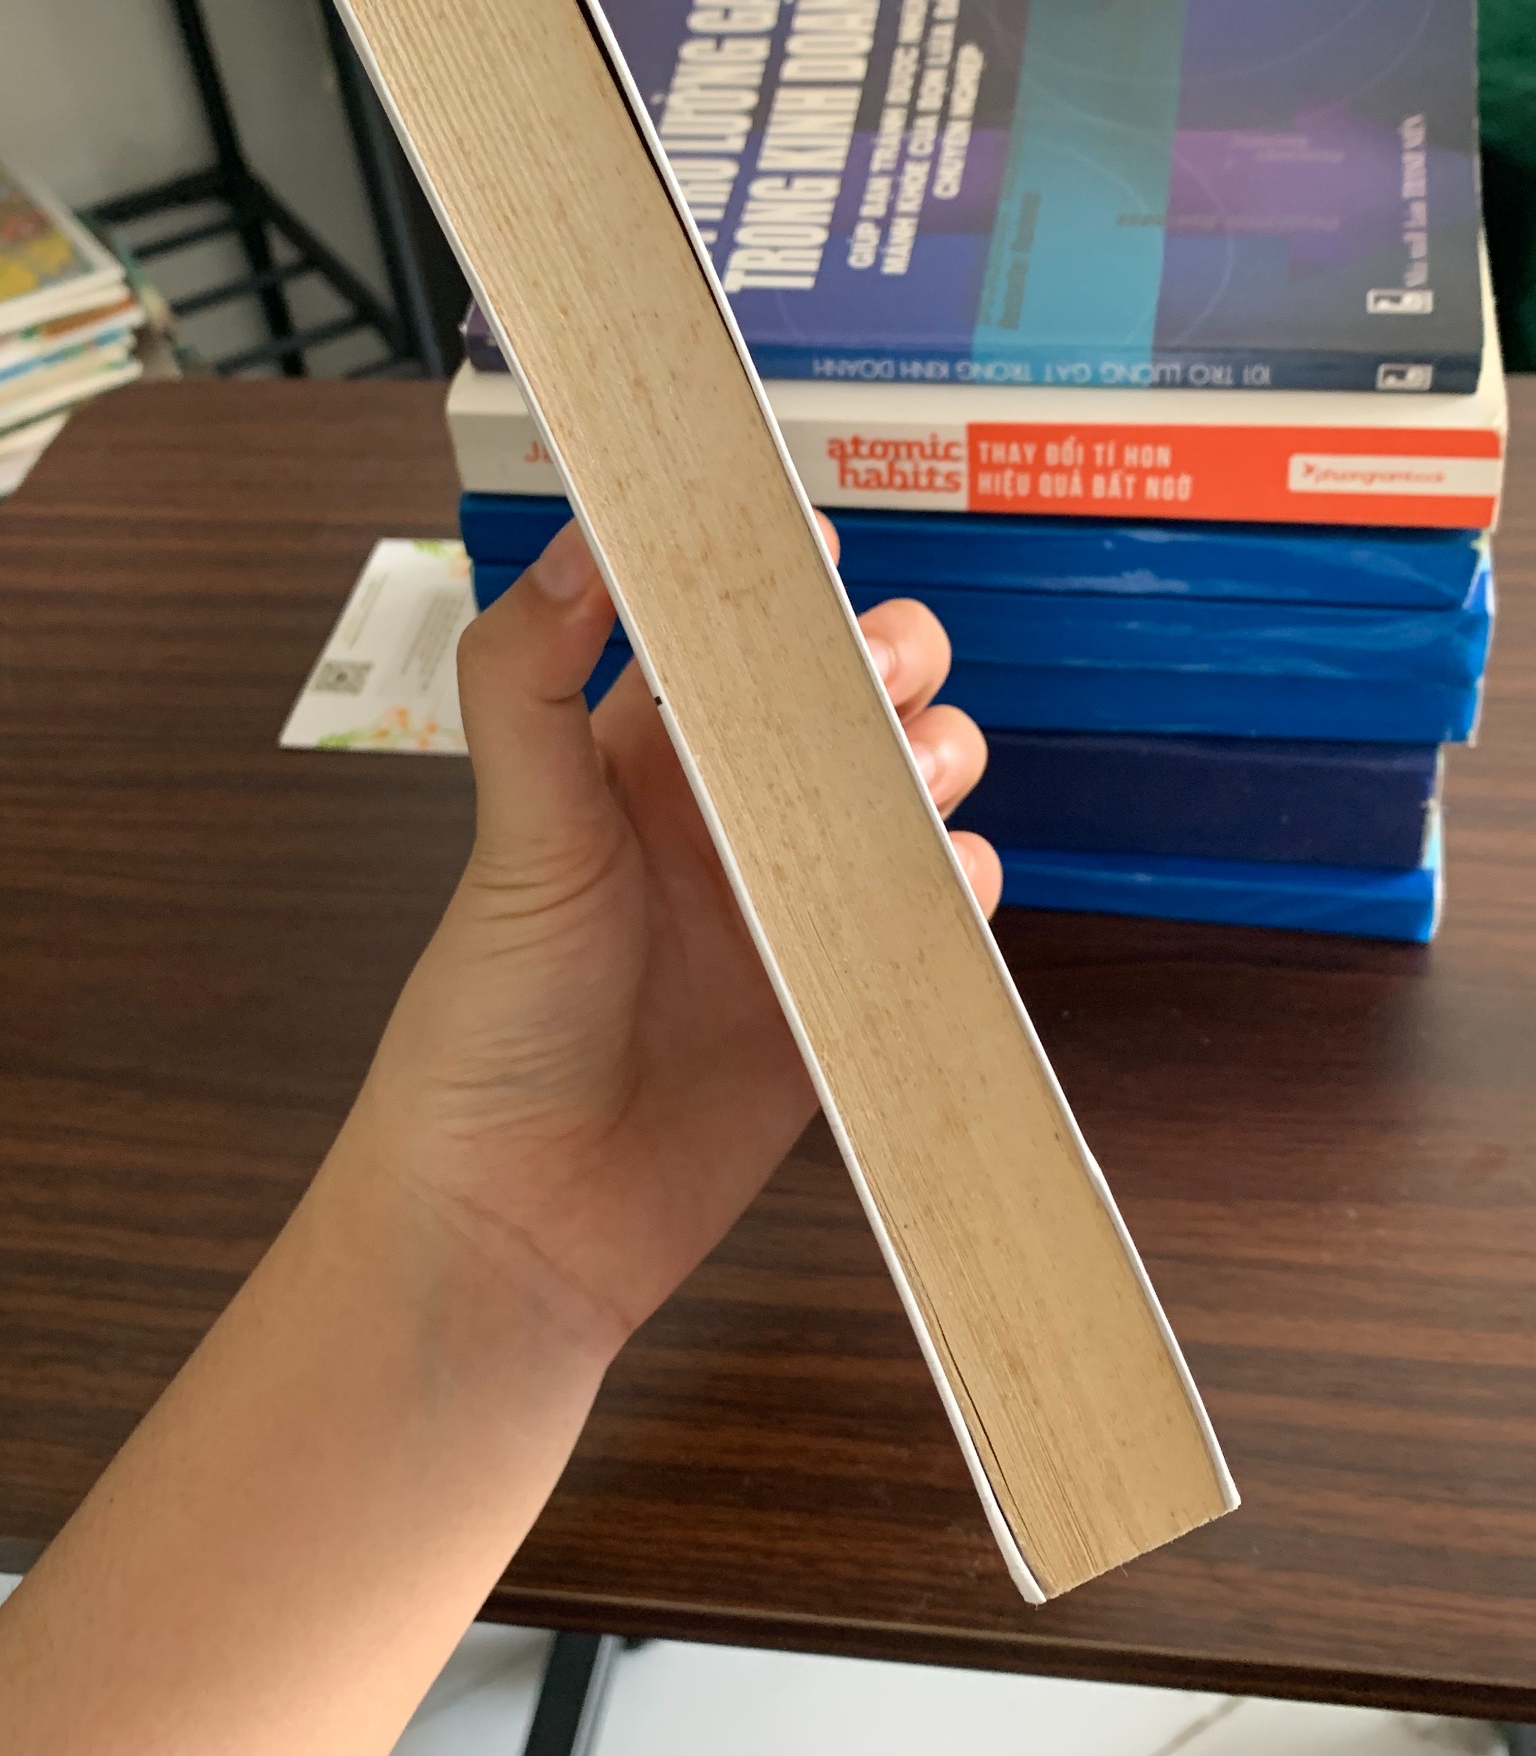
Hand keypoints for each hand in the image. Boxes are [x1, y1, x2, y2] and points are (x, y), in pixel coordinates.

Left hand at [359, 515, 1000, 1359]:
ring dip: (938, 760)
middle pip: (846, 699)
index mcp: (639, 759)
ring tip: (918, 774)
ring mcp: (794, 907)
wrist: (527, 1218)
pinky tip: (943, 880)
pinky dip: (961, 882)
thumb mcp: (514, 833)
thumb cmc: (491, 1021)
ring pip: (909, 792)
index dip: (778, 576)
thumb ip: (531, 681)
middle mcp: (727, 820)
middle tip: (884, 676)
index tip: (812, 541)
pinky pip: (936, 913)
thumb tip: (578, 538)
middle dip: (888, 662)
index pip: (727, 632)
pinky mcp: (845, 994)